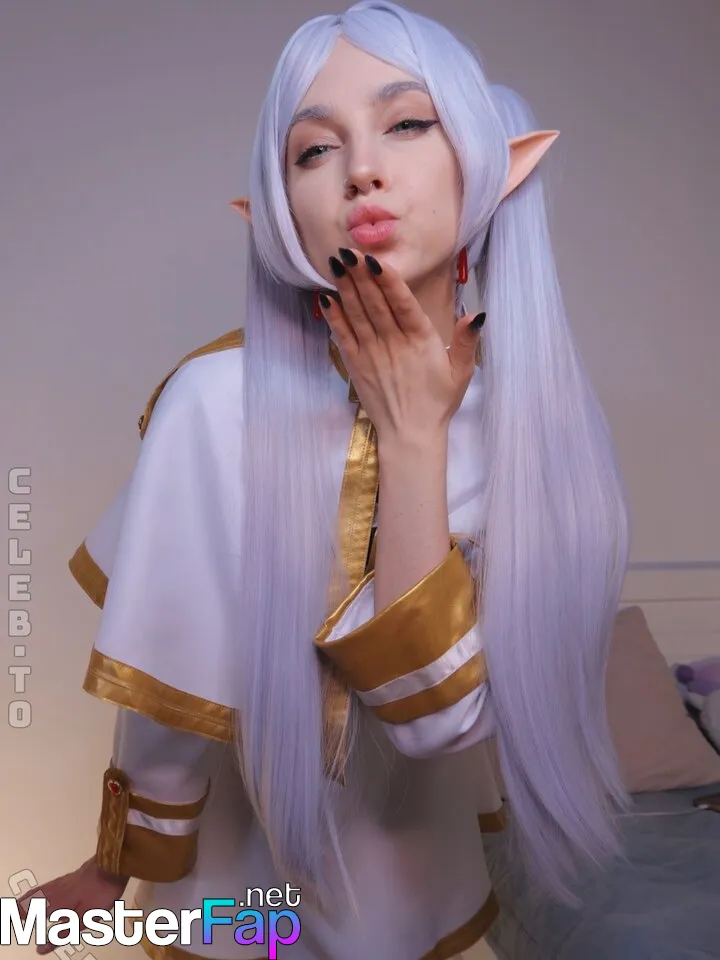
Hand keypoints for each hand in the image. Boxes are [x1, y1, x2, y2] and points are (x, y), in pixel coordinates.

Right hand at [15, 857, 129, 953]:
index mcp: (58, 902)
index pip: (34, 910)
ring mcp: (66, 881)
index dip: (23, 916)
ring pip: (43, 889)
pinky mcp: (74, 875)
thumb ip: (62, 933)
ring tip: (23, 901)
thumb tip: (40, 948)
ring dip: (31, 896)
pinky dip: (42, 889)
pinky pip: (51, 884)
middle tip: (13, 911)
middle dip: (23, 905)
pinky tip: (48, 890)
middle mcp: (58, 890)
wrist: (115, 863)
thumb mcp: (84, 918)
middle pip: (35, 897)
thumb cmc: (101, 892)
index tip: (14, 920)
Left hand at [319, 248, 483, 444]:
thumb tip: (477, 313)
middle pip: (375, 303)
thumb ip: (467, 341)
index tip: (375, 259)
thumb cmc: (437, 403)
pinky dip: (334, 317)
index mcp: (421, 341)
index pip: (403, 304)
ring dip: (346, 288)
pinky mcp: (357, 366)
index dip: (388, 280)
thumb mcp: (461, 372)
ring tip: (336, 263)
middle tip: (348, 249)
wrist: (410, 435)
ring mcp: (372, 354)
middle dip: (361, 274)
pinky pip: (343, 336)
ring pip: (357, 315)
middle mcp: (394, 344)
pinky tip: (327, 297)